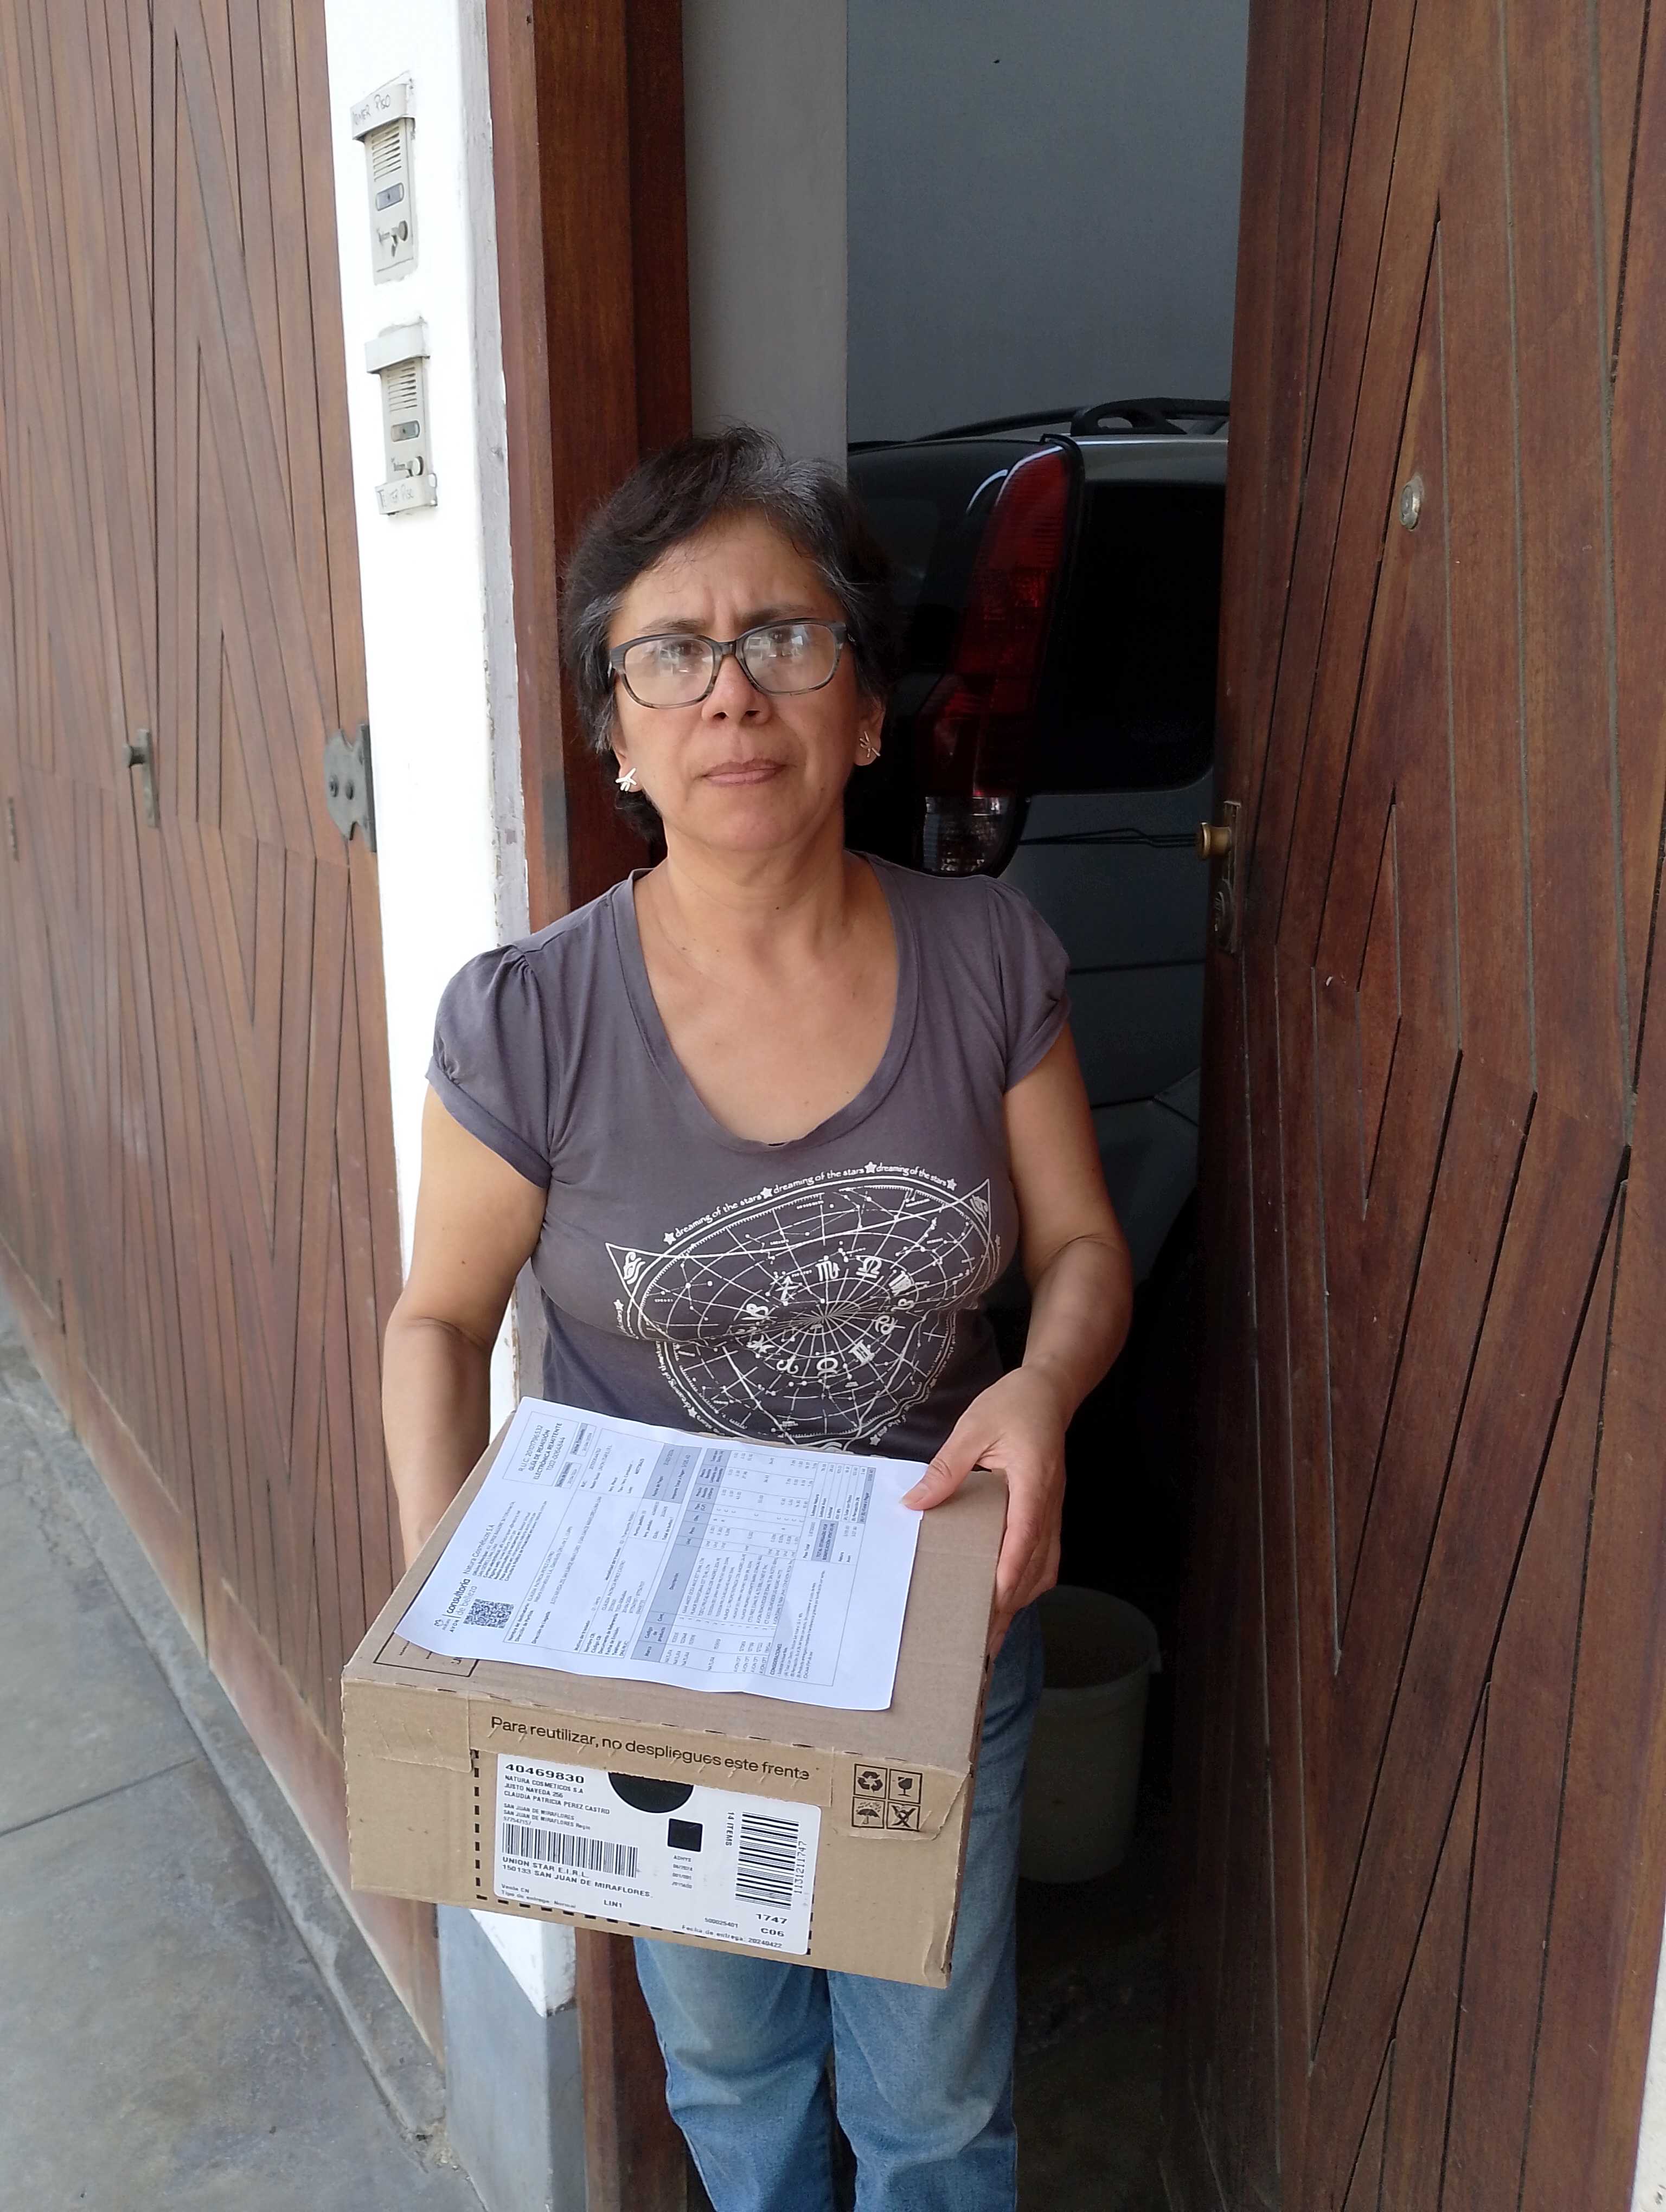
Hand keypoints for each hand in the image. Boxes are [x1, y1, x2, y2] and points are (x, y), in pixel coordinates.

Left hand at [901, 1367, 1068, 1653]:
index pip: (1024, 1535)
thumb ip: (947, 1467)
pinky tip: (1012, 1598)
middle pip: (1034, 1563)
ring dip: (1022, 1599)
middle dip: (1010, 1603)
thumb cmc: (1012, 1404)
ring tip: (995, 1631)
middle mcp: (1048, 1503)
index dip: (1009, 1571)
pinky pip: (1047, 1556)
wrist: (1050, 1391)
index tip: (992, 1603)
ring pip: (1044, 1566)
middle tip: (983, 1638)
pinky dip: (1031, 1582)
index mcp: (1031, 1481)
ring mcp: (1053, 1511)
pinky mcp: (1050, 1513)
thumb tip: (914, 1502)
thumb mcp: (974, 1427)